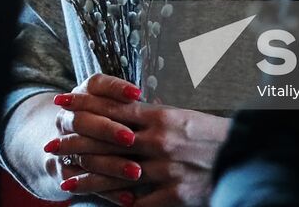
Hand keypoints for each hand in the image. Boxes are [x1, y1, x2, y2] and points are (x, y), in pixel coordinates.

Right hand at [46, 74, 141, 204]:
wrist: (68, 144)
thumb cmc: (110, 123)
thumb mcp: (119, 108)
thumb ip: (135, 107)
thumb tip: (161, 104)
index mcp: (84, 94)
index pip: (96, 85)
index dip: (115, 89)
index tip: (137, 94)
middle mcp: (68, 115)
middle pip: (84, 119)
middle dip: (108, 129)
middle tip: (132, 139)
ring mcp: (62, 143)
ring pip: (84, 154)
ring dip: (111, 164)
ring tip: (137, 172)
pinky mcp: (63, 171)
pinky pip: (84, 184)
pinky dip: (107, 191)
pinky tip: (129, 198)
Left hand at [48, 75, 230, 206]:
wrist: (246, 158)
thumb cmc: (214, 137)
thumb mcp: (185, 117)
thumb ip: (156, 115)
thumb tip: (131, 107)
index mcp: (162, 116)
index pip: (114, 107)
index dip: (85, 104)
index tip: (62, 102)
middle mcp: (160, 141)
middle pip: (108, 140)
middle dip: (77, 141)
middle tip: (53, 143)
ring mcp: (166, 169)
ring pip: (117, 174)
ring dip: (89, 178)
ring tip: (66, 181)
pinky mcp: (174, 195)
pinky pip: (140, 203)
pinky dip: (121, 204)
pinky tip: (103, 205)